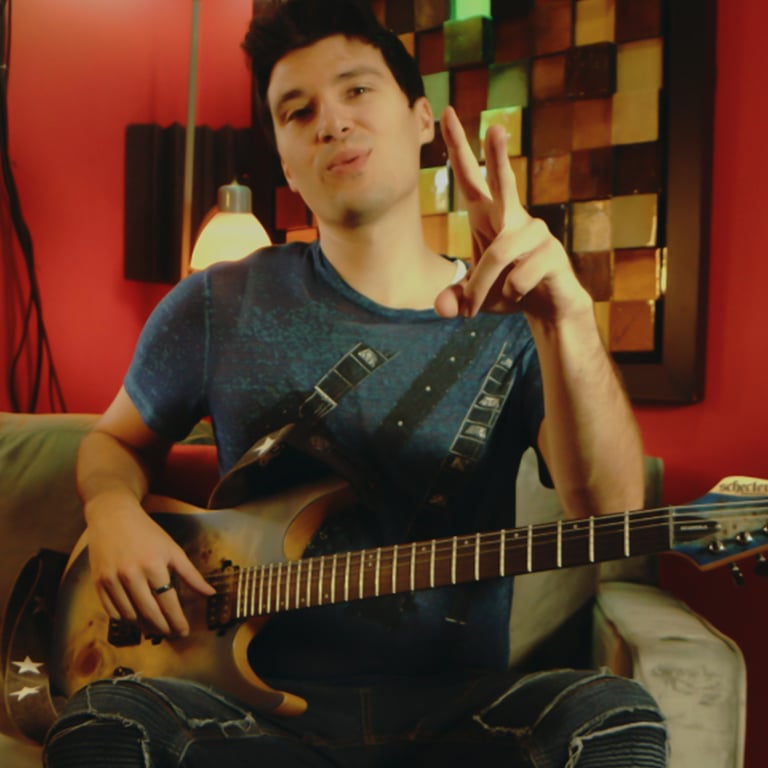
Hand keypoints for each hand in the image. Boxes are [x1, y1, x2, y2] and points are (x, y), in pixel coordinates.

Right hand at [85, 494, 214, 636]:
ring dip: (144, 626)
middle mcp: (131, 575)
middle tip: (171, 634)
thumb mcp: (172, 549)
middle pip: (149, 613)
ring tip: (156, 628)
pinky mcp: (97, 583)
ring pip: (129, 616)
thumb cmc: (147, 532)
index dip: (177, 620)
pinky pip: (112, 611)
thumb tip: (210, 593)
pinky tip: (136, 619)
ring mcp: (111, 580)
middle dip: (163, 628)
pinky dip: (125, 619)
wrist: (112, 516)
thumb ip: (191, 574)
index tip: (184, 631)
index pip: (168, 602)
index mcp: (153, 565)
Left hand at [434, 106, 590, 323]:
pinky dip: (508, 295)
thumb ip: (454, 298)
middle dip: (499, 155)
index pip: (471, 177)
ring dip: (483, 288)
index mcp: (490, 217)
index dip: (458, 148)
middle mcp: (514, 218)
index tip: (447, 112)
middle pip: (504, 182)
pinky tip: (519, 297)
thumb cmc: (508, 292)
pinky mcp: (553, 255)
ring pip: (498, 255)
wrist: (550, 309)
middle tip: (495, 126)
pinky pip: (518, 277)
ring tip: (480, 308)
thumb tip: (441, 309)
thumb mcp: (474, 297)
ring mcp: (537, 234)